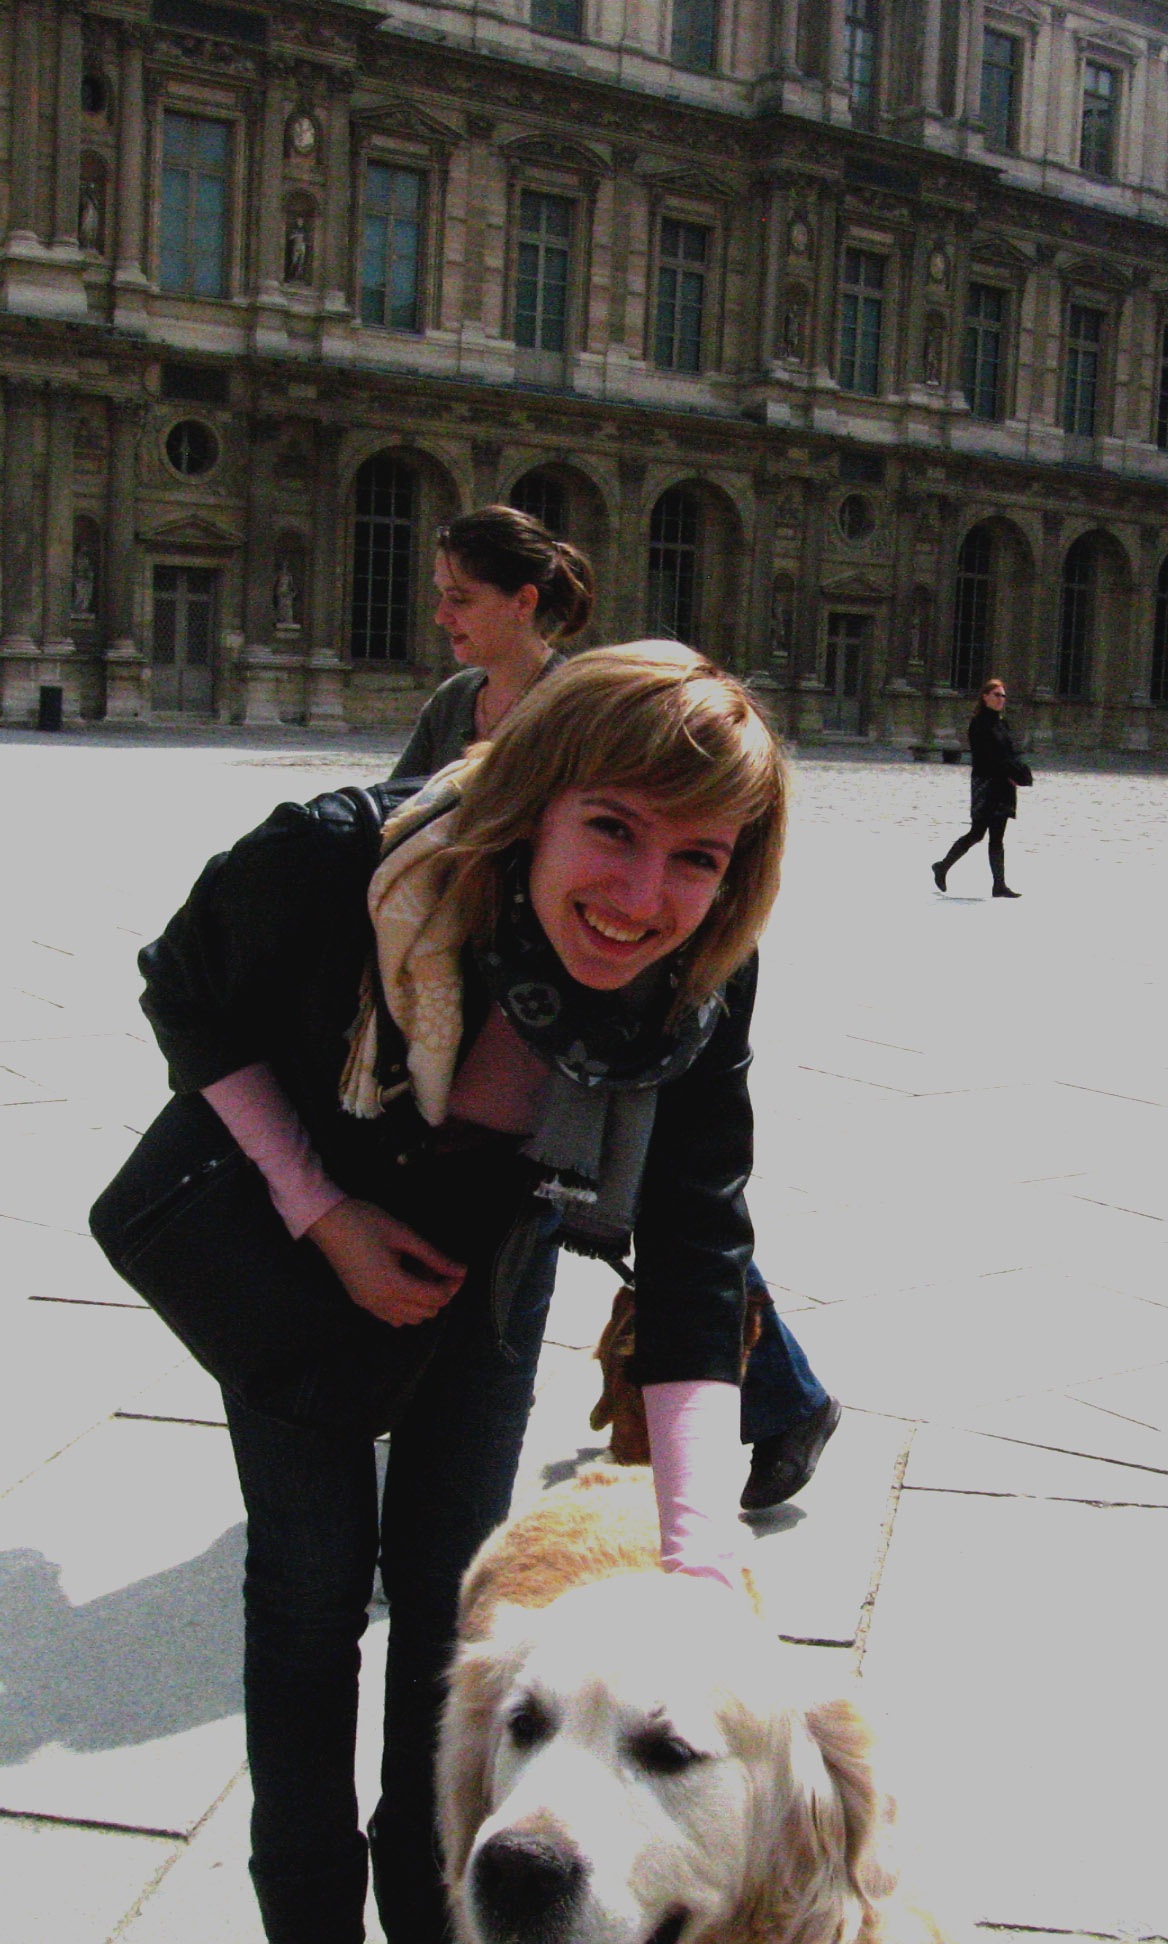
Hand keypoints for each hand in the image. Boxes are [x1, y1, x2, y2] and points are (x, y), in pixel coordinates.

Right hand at [307, 1199, 464, 1325]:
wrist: (327, 1222)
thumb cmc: (366, 1222)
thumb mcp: (404, 1235)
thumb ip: (434, 1256)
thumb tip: (461, 1270)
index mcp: (393, 1285)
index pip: (435, 1298)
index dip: (453, 1286)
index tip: (460, 1270)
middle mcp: (381, 1302)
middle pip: (425, 1312)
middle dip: (439, 1293)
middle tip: (439, 1268)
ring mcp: (369, 1305)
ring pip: (409, 1319)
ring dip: (423, 1302)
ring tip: (420, 1273)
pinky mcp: (361, 1301)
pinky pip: (391, 1316)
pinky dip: (406, 1307)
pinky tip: (404, 1283)